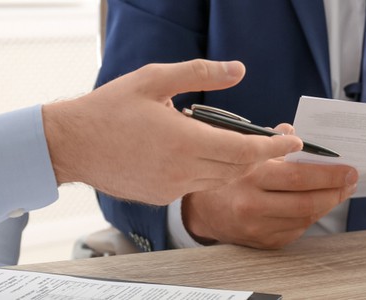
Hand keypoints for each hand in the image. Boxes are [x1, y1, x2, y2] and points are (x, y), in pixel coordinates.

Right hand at [42, 60, 302, 205]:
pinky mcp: (161, 197)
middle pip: (239, 168)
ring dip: (238, 166)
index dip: (275, 148)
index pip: (245, 150)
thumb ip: (201, 73)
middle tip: (280, 144)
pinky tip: (205, 156)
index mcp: (185, 141)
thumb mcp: (156, 78)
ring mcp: (172, 188)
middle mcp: (183, 170)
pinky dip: (211, 173)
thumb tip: (239, 70)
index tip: (295, 142)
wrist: (70, 144)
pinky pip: (198, 186)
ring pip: (220, 179)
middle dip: (264, 157)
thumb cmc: (110, 108)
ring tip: (246, 147)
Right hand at [183, 124, 357, 248]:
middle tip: (352, 180)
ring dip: (328, 204)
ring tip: (341, 190)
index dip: (328, 174)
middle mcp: (252, 205)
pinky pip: (297, 230)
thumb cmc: (228, 174)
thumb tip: (298, 131)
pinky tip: (319, 204)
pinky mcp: (263, 243)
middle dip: (336, 191)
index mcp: (249, 177)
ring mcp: (258, 228)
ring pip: (305, 218)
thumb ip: (272, 140)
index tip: (349, 169)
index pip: (298, 177)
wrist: (201, 209)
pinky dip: (311, 216)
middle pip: (306, 202)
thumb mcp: (244, 150)